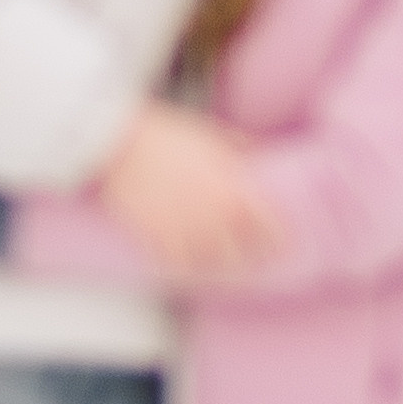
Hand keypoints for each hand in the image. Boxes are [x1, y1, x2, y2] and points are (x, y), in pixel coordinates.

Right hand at [98, 102, 282, 277]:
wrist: (120, 143)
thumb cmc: (169, 135)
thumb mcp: (213, 135)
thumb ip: (240, 149)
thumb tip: (260, 156)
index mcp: (230, 190)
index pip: (266, 225)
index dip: (277, 237)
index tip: (282, 243)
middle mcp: (211, 216)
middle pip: (241, 254)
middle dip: (251, 258)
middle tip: (256, 261)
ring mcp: (183, 230)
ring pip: (210, 265)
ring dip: (220, 267)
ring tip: (225, 267)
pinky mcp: (156, 238)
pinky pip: (178, 265)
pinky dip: (188, 268)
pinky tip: (193, 266)